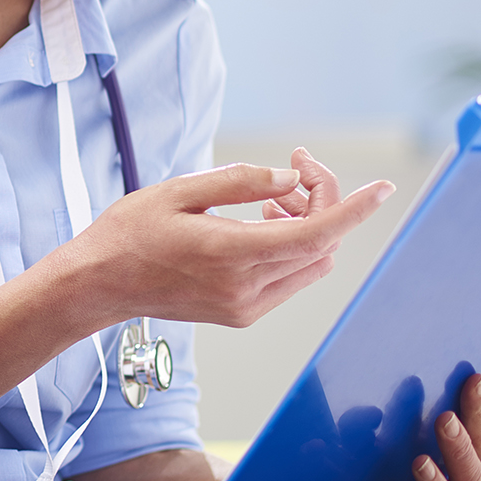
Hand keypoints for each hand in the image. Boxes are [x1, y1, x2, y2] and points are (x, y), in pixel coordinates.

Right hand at [58, 155, 392, 328]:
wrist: (98, 284)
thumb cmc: (127, 234)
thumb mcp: (177, 192)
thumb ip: (239, 183)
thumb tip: (290, 179)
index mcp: (230, 254)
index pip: (315, 234)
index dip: (354, 209)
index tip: (382, 188)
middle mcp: (247, 288)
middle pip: (319, 245)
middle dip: (322, 202)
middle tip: (295, 166)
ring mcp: (246, 306)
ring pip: (311, 264)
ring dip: (308, 225)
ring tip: (271, 197)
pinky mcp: (242, 313)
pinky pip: (290, 278)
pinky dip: (292, 246)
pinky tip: (262, 222)